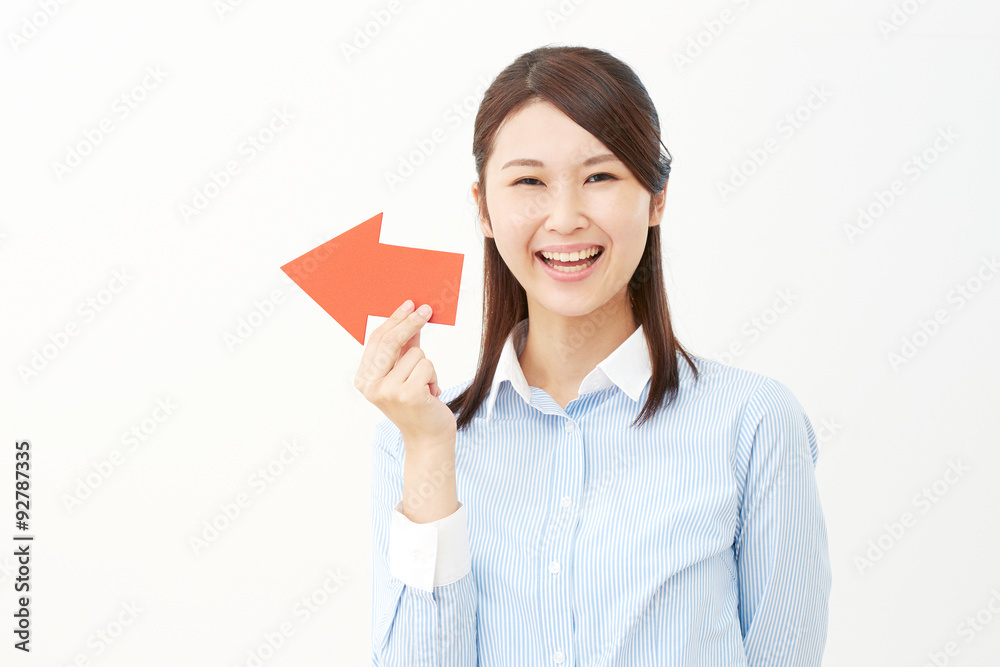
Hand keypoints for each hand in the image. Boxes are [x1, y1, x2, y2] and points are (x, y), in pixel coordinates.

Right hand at [354, 300, 456, 451]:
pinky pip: (427, 365)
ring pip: (416, 354)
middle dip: (411, 322)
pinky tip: (431, 394)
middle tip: (427, 309)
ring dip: (427, 367)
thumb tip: (412, 318)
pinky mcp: (409, 395)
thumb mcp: (405, 373)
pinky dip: (434, 377)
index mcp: (364, 380)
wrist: (428, 438)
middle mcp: (371, 386)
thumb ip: (405, 348)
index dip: (394, 320)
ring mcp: (388, 391)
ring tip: (425, 387)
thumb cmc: (417, 404)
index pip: (376, 340)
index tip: (409, 305)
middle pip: (391, 341)